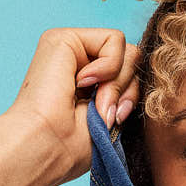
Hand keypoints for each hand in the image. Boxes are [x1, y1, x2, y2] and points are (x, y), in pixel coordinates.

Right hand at [3, 27, 140, 185]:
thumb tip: (142, 64)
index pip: (131, 77)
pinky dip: (110, 66)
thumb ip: (126, 90)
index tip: (115, 120)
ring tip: (95, 104)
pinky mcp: (64, 38)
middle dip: (127, 91)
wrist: (44, 147)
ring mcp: (72, 50)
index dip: (131, 98)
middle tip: (104, 113)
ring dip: (117, 83)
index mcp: (88, 86)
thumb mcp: (111, 118)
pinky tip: (84, 83)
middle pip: (132, 61)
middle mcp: (80, 65)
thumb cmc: (71, 147)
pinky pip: (115, 39)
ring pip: (127, 51)